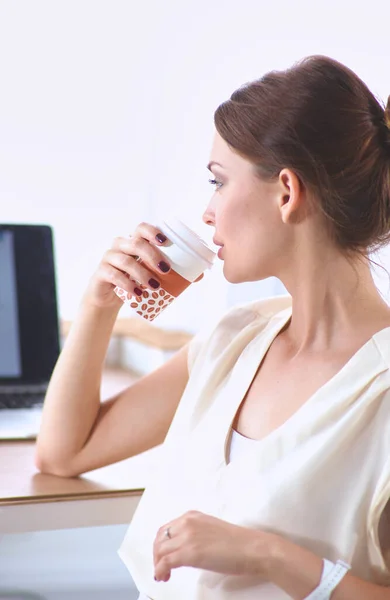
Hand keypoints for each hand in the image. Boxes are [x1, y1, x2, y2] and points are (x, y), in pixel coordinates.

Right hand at [84, 222, 202, 309]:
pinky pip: (113, 275)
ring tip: (155, 286)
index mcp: (134, 242)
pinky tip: (136, 293)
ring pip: (125, 260)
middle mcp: (120, 245)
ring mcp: (109, 258)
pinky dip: (127, 284)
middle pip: (135, 243)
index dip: (152, 231)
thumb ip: (174, 273)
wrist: (110, 298)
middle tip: (166, 270)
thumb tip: (200, 274)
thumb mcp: (152, 275)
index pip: (141, 228)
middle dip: (152, 255)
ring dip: (142, 273)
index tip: (165, 241)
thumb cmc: (135, 281)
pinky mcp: (101, 273)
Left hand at [153, 510, 267, 582]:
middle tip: (161, 567)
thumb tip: (185, 549)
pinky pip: (165, 562)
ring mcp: (187, 537)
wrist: (251, 548)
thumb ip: (195, 534)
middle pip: (160, 539)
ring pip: (159, 551)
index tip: (162, 555)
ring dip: (157, 564)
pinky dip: (159, 571)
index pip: (167, 529)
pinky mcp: (189, 553)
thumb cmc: (238, 543)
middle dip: (157, 555)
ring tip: (163, 575)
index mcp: (192, 516)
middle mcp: (187, 523)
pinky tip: (163, 577)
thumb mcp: (211, 530)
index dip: (161, 544)